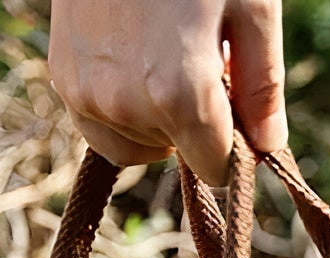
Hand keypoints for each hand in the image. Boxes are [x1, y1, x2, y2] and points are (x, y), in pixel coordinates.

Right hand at [48, 0, 285, 182]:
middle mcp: (126, 107)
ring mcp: (85, 94)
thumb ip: (262, 86)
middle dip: (193, 123)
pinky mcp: (62, 75)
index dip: (233, 144)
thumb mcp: (252, 5)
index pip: (217, 169)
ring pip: (133, 146)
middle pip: (175, 155)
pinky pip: (97, 123)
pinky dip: (120, 106)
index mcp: (179, 95)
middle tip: (199, 56)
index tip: (236, 101)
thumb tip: (267, 148)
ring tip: (164, 54)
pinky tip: (133, 54)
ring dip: (154, 120)